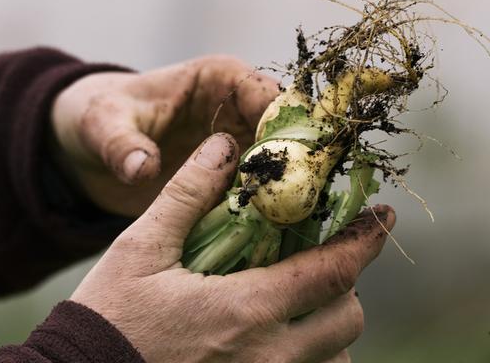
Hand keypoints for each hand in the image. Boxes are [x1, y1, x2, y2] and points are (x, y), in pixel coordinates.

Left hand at [51, 55, 278, 215]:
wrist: (88, 149)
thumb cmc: (97, 117)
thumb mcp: (102, 125)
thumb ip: (121, 145)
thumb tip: (142, 168)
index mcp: (218, 79)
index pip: (267, 96)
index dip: (284, 127)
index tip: (287, 165)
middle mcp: (240, 110)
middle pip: (287, 136)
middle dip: (298, 169)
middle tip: (299, 205)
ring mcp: (240, 149)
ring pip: (283, 170)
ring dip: (289, 197)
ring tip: (293, 229)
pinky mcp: (232, 182)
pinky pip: (261, 198)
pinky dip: (269, 216)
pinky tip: (275, 242)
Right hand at [70, 133, 394, 362]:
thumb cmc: (107, 317)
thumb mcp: (139, 248)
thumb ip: (188, 195)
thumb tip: (225, 147)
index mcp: (246, 310)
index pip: (332, 272)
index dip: (365, 240)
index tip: (382, 216)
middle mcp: (268, 357)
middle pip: (347, 320)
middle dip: (345, 284)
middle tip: (320, 258)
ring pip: (334, 358)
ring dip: (328, 326)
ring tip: (296, 299)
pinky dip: (308, 356)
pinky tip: (276, 336)